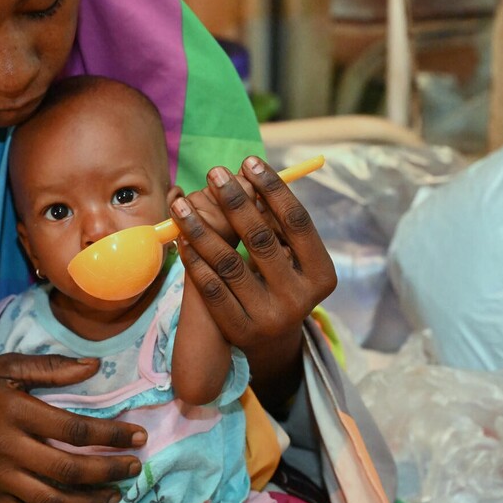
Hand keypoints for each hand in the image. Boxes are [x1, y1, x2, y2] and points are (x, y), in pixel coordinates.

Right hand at [0, 354, 145, 502]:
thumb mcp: (6, 365)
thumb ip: (51, 368)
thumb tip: (94, 367)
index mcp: (15, 412)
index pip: (74, 429)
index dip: (111, 434)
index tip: (137, 435)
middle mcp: (8, 447)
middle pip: (68, 469)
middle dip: (108, 471)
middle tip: (134, 467)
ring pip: (51, 501)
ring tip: (115, 496)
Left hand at [170, 157, 336, 411]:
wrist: (268, 340)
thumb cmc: (278, 281)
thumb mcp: (289, 258)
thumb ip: (275, 224)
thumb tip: (249, 173)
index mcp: (321, 274)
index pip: (296, 223)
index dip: (274, 189)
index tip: (250, 162)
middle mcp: (299, 298)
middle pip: (261, 239)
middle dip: (235, 200)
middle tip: (214, 172)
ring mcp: (267, 316)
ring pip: (228, 263)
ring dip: (200, 227)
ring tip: (181, 201)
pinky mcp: (238, 329)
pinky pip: (210, 287)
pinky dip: (194, 258)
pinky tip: (181, 236)